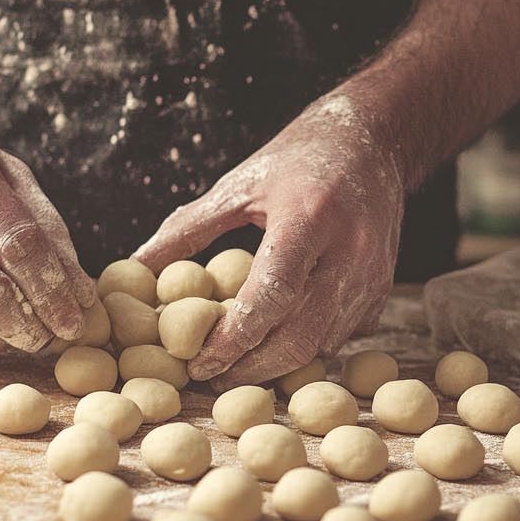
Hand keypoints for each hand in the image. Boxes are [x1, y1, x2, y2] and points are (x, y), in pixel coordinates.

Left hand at [135, 95, 407, 387]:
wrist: (371, 141)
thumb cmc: (297, 159)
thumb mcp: (238, 184)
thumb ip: (187, 227)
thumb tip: (136, 266)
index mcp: (308, 217)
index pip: (271, 295)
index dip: (232, 339)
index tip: (197, 361)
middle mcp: (349, 251)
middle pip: (299, 336)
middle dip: (252, 369)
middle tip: (212, 378)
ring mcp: (372, 274)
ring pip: (323, 344)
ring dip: (278, 365)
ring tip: (237, 367)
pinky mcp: (383, 289)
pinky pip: (342, 337)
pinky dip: (307, 348)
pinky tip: (276, 344)